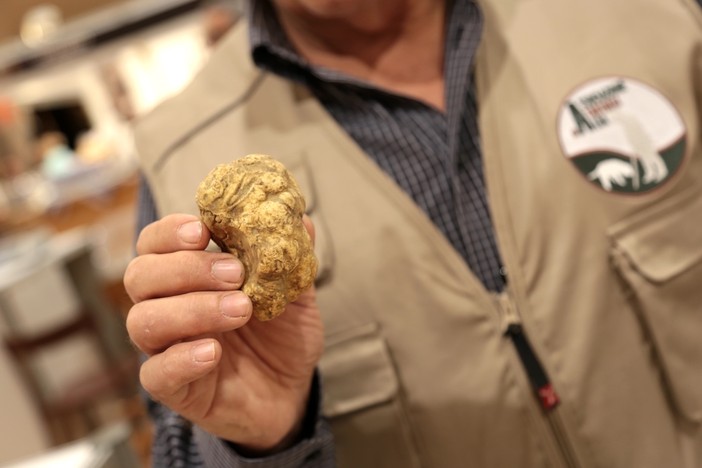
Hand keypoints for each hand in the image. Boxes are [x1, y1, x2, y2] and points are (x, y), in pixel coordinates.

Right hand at [124, 213, 323, 451]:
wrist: (291, 390)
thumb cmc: (281, 335)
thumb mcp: (295, 292)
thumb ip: (291, 257)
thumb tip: (303, 220)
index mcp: (188, 276)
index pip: (154, 243)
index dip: (168, 232)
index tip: (202, 230)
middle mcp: (168, 306)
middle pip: (140, 275)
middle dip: (186, 268)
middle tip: (236, 274)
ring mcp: (166, 348)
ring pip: (143, 320)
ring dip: (192, 309)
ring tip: (241, 310)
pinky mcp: (173, 388)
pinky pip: (155, 374)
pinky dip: (180, 359)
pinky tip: (213, 352)